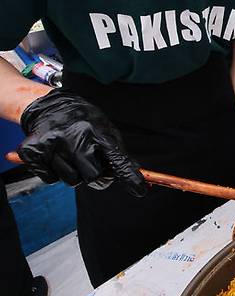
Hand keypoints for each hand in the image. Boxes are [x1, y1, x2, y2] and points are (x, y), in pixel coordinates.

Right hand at [18, 90, 146, 194]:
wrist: (49, 105)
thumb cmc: (83, 122)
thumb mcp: (104, 129)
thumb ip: (118, 153)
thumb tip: (138, 175)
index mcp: (98, 131)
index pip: (117, 159)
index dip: (129, 176)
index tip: (140, 189)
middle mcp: (76, 136)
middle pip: (93, 177)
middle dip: (94, 176)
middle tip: (89, 163)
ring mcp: (53, 144)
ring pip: (71, 181)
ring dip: (73, 173)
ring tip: (69, 154)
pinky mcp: (33, 151)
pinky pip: (50, 179)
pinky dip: (53, 172)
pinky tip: (54, 155)